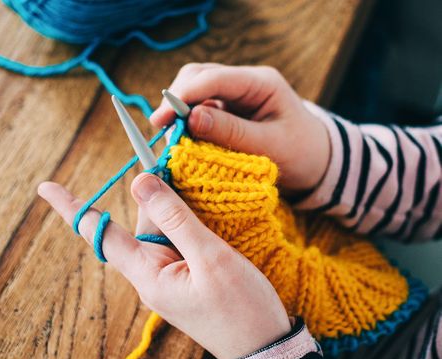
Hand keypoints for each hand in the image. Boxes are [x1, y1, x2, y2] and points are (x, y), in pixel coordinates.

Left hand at [38, 174, 290, 358]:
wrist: (264, 348)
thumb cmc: (241, 309)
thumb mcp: (210, 258)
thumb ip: (175, 218)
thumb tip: (140, 180)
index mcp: (147, 274)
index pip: (100, 234)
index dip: (73, 208)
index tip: (45, 186)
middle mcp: (150, 274)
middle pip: (140, 222)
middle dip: (154, 193)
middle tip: (170, 159)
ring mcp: (168, 276)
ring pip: (161, 228)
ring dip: (175, 205)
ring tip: (197, 189)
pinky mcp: (185, 276)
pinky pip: (176, 240)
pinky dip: (185, 220)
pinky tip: (203, 209)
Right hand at [151, 63, 329, 191]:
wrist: (316, 163)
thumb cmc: (300, 154)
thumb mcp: (269, 146)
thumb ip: (231, 132)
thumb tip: (191, 120)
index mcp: (261, 83)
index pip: (214, 78)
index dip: (184, 96)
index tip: (162, 119)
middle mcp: (245, 82)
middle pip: (199, 76)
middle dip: (176, 99)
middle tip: (160, 127)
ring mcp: (235, 95)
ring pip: (195, 90)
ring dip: (179, 110)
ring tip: (169, 135)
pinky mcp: (228, 110)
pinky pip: (199, 108)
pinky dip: (186, 122)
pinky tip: (180, 138)